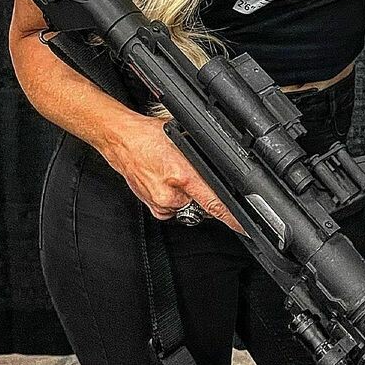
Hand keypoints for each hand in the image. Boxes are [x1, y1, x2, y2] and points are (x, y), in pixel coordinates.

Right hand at [101, 114, 243, 232]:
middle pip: (202, 203)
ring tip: (174, 174)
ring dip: (187, 194)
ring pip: (188, 206)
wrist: (122, 141)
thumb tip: (223, 165)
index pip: (213, 202)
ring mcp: (161, 203)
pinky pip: (174, 208)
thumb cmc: (148, 137)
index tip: (242, 227)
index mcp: (182, 175)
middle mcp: (171, 194)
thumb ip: (203, 157)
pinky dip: (174, 199)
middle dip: (203, 192)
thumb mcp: (183, 140)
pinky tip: (166, 182)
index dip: (230, 217)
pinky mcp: (153, 208)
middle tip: (190, 174)